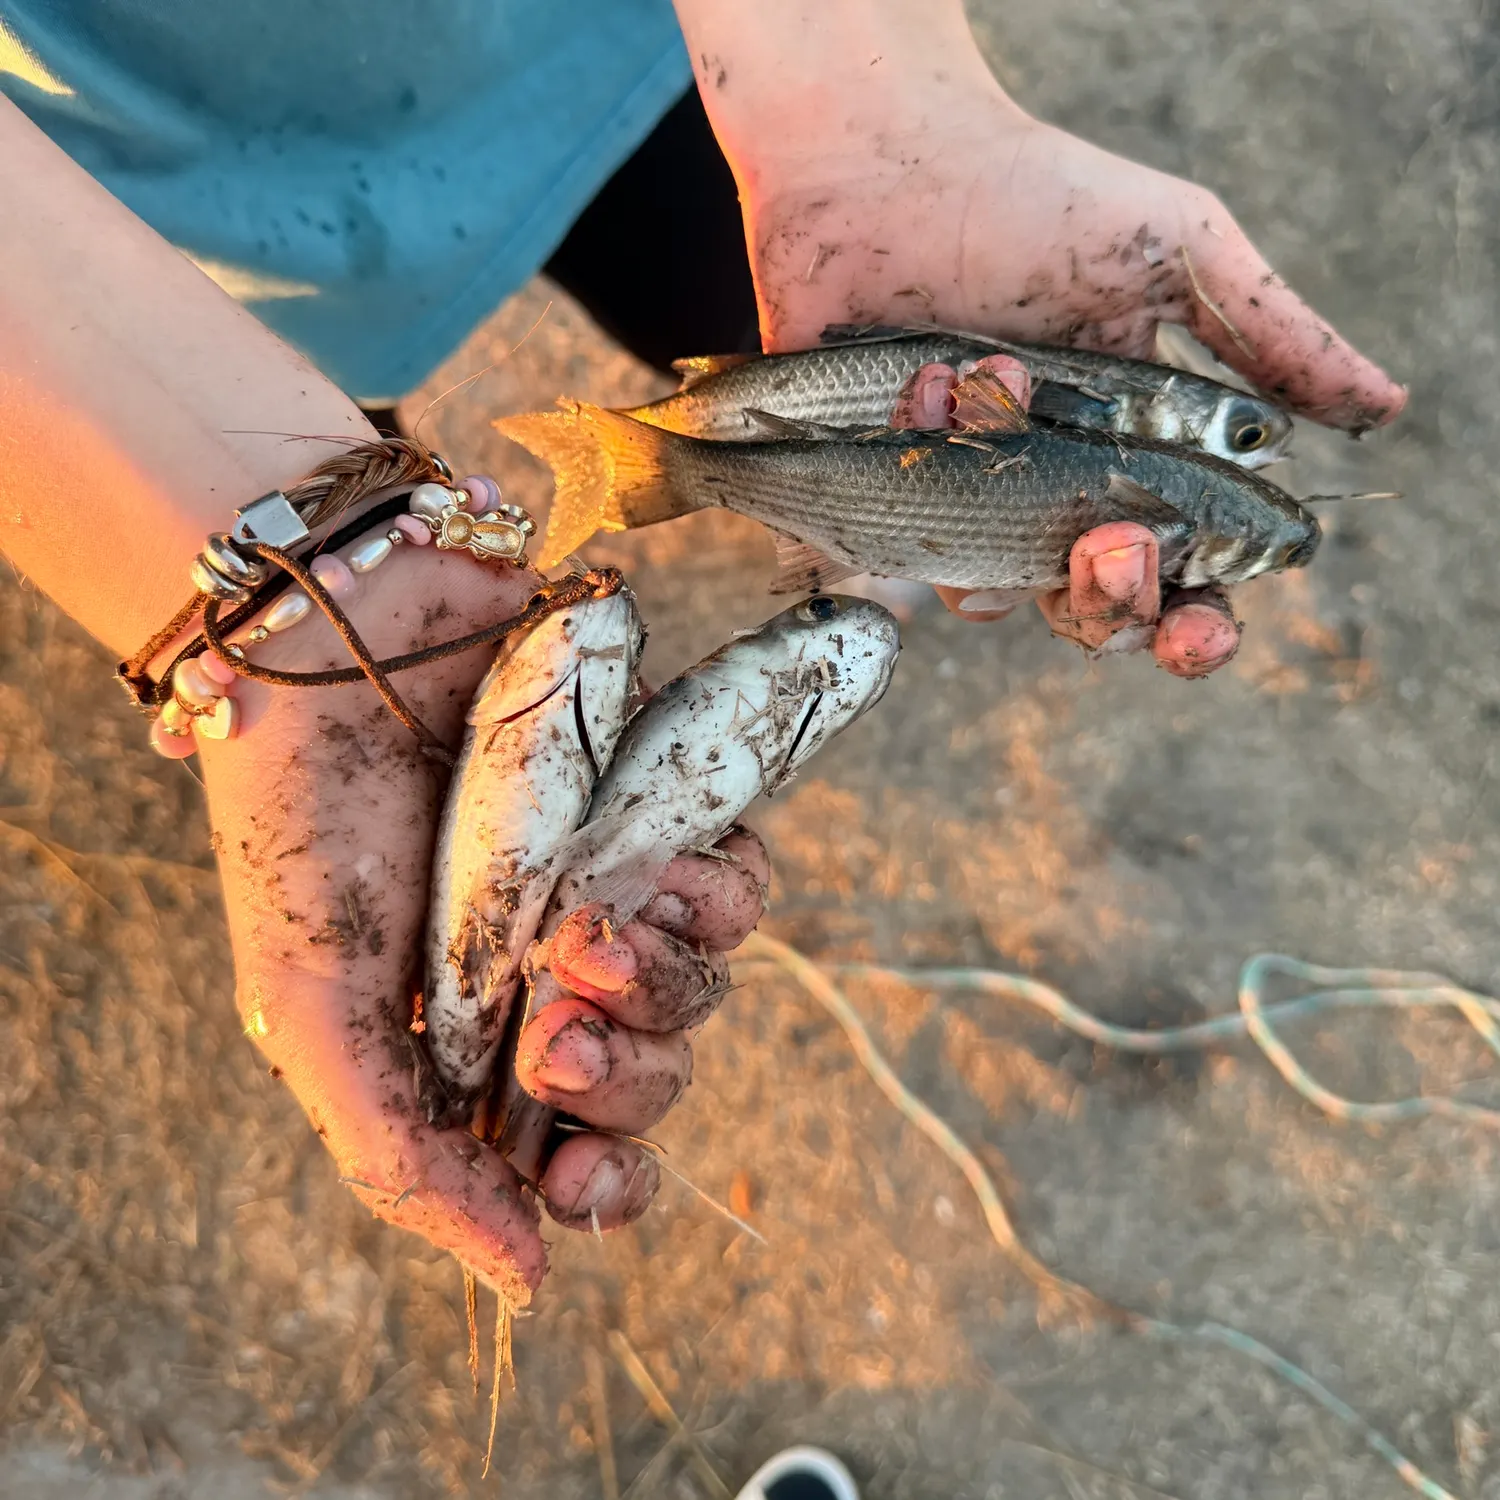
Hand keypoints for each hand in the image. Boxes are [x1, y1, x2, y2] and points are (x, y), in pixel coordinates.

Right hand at [191, 538, 763, 1301]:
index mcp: (475, 1042)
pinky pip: (739, 884)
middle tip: (553, 1023)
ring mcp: (614, 890)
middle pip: (660, 1075)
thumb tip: (529, 1282)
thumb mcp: (315, 1019)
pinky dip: (710, 893)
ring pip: (708, 986)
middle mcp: (555, 974)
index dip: (604, 1178)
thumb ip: (407, 1161)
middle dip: (622, 1072)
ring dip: (663, 982)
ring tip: (583, 927)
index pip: (582, 1151)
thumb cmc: (306, 833)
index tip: (575, 1164)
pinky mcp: (659, 809)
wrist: (332, 647)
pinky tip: (642, 865)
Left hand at [730, 74, 1402, 674]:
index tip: (1199, 631)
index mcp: (1139, 454)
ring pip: (995, 594)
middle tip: (1109, 542)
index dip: (1194, 624)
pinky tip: (927, 374)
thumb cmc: (1037, 200)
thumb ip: (1274, 337)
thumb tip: (1384, 408)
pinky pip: (899, 536)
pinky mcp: (881, 487)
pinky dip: (926, 448)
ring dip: (1004, 507)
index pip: (1181, 574)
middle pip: (1094, 613)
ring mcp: (964, 495)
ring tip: (996, 378)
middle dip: (1112, 600)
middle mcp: (1053, 490)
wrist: (886, 165)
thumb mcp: (1176, 254)